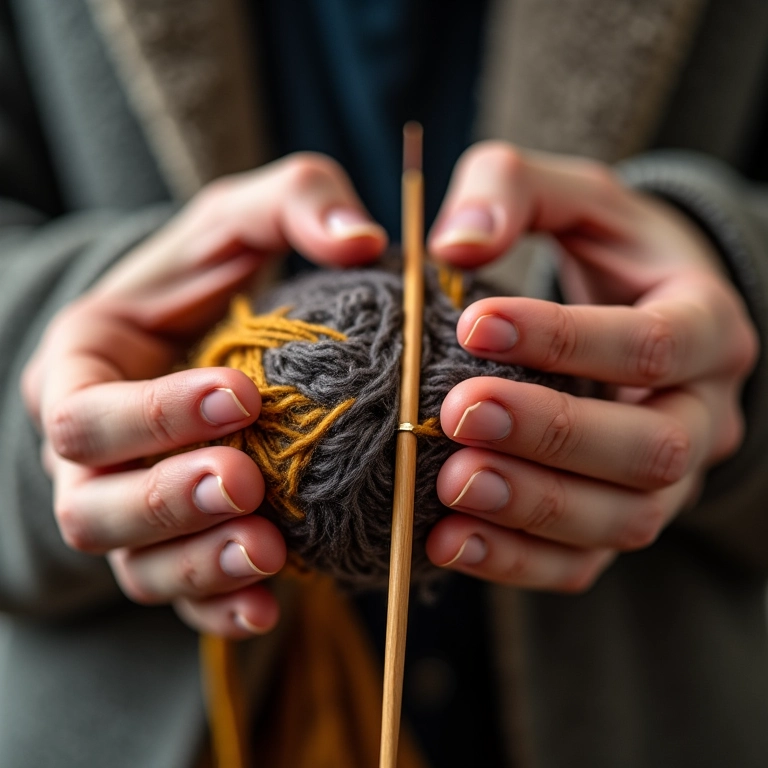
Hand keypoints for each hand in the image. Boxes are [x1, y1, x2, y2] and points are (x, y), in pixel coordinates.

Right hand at [21, 153, 386, 636]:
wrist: (196, 340)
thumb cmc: (212, 279)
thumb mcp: (243, 221)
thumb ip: (295, 203)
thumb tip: (363, 238)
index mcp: (84, 371)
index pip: (88, 411)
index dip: (156, 414)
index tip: (242, 396)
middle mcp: (88, 455)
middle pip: (92, 503)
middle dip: (168, 499)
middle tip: (247, 481)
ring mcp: (126, 510)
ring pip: (132, 564)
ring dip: (197, 564)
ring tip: (268, 549)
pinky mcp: (170, 547)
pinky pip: (180, 599)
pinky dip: (220, 609)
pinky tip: (272, 605)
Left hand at [424, 142, 757, 590]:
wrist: (638, 311)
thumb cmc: (604, 251)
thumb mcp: (573, 197)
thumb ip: (513, 189)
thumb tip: (455, 243)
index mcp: (705, 324)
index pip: (655, 343)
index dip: (567, 339)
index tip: (474, 322)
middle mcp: (702, 412)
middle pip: (651, 447)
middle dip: (552, 434)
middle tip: (459, 413)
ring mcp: (666, 480)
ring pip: (624, 518)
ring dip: (534, 509)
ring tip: (450, 487)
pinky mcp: (619, 518)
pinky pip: (583, 562)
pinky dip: (517, 562)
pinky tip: (447, 542)